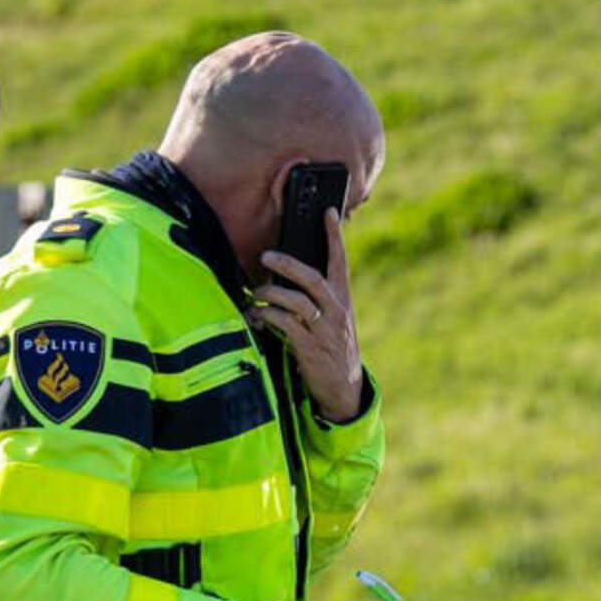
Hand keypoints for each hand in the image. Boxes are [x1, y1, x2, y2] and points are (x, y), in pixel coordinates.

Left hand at [253, 232, 365, 423]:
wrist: (345, 389)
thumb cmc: (332, 347)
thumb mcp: (334, 319)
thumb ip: (319, 297)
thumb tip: (289, 272)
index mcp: (343, 299)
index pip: (340, 261)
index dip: (334, 235)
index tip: (328, 212)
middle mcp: (336, 310)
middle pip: (312, 278)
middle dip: (288, 264)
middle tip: (267, 255)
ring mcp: (323, 329)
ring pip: (295, 300)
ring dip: (270, 293)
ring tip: (256, 294)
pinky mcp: (309, 347)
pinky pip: (284, 324)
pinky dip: (266, 317)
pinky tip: (256, 317)